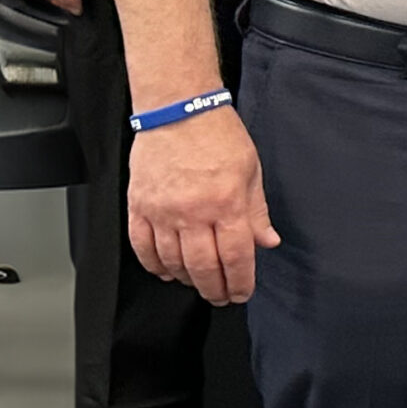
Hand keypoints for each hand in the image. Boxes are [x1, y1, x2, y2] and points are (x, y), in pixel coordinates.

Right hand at [127, 104, 277, 304]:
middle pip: (202, 267)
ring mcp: (162, 211)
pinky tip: (167, 272)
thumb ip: (257, 212)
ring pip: (172, 262)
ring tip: (198, 284)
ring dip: (186, 280)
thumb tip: (267, 242)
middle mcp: (193, 212)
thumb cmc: (219, 135)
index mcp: (227, 202)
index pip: (236, 256)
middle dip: (214, 289)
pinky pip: (143, 247)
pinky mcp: (138, 206)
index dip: (240, 282)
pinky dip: (154, 265)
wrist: (178, 110)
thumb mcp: (251, 171)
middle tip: (221, 297)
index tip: (242, 293)